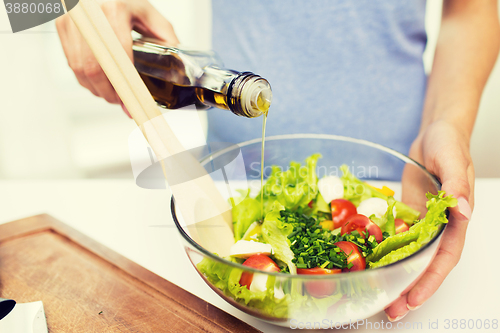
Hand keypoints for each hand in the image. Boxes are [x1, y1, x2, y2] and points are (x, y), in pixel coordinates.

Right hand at [56, 0, 178, 109]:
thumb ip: (164, 35)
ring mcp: (73, 20)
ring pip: (80, 69)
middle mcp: (90, 15)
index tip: (132, 100)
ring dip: (96, 88)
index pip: (118, 58)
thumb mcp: (148, 11)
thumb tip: (175, 66)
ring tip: (112, 93)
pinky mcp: (63, 25)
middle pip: (94, 69)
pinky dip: (86, 78)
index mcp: (115, 9)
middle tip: (122, 102)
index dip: (124, 85)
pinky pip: (71, 62)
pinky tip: (99, 81)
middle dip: (109, 93)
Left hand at [385, 120, 473, 320]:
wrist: (434, 134)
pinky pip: (397, 237)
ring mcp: (422, 222)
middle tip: (392, 310)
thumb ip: (457, 185)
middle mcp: (440, 226)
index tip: (414, 299)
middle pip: (427, 264)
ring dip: (398, 275)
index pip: (445, 257)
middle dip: (412, 288)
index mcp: (456, 219)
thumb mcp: (453, 160)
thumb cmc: (449, 144)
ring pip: (411, 255)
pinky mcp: (408, 215)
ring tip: (381, 296)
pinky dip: (387, 252)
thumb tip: (464, 210)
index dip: (430, 280)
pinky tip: (372, 263)